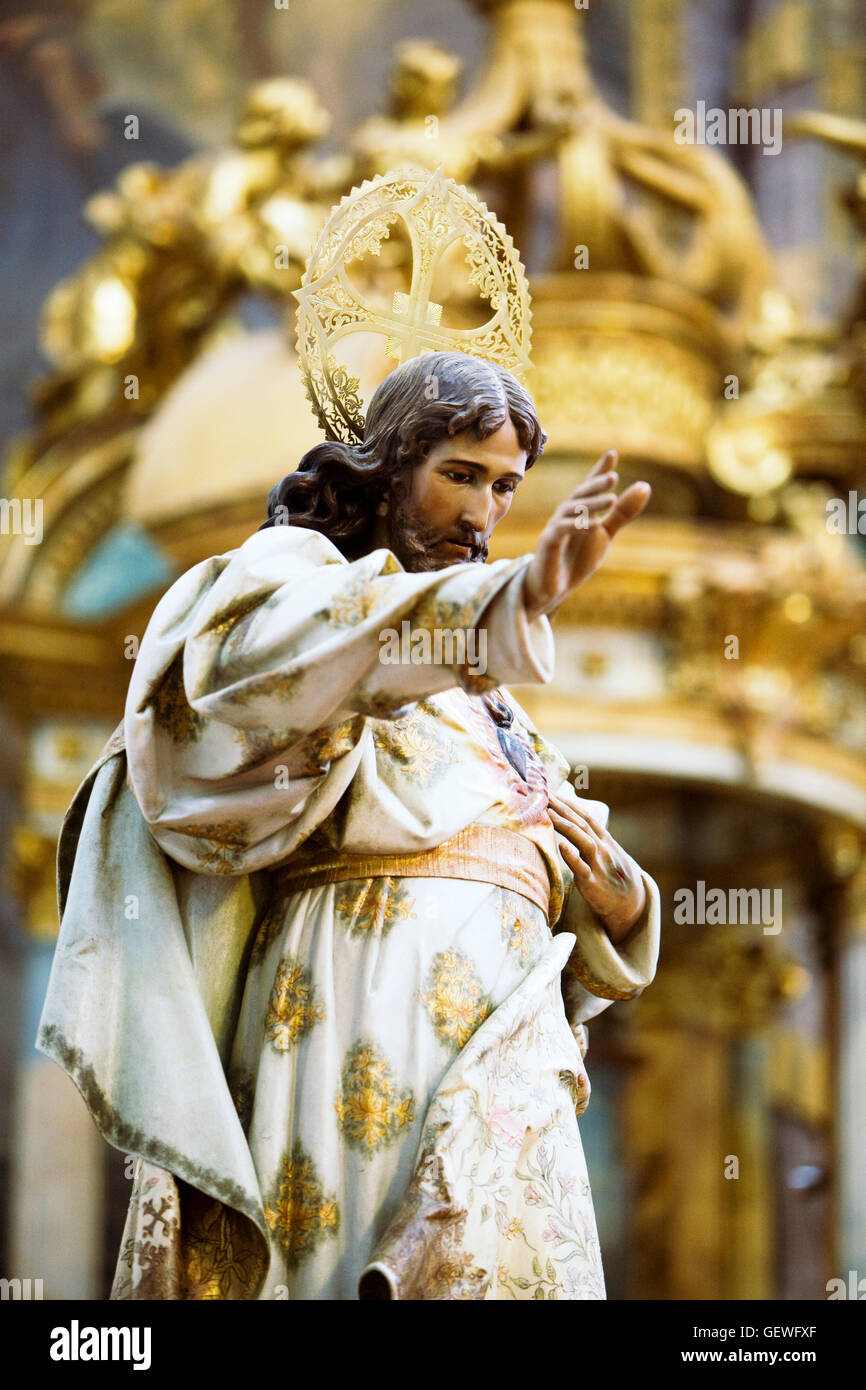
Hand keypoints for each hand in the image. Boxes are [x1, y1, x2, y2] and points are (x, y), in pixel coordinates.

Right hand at [522, 450, 650, 620]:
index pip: (590, 486)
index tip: (612, 454)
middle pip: (580, 494)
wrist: (552, 589)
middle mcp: (565, 514)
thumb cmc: (576, 558)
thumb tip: (645, 485)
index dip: (600, 470)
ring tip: (611, 498)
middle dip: (596, 484)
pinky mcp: (548, 544)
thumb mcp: (605, 534)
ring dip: (591, 504)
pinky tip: (594, 524)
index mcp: (579, 510)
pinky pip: (561, 531)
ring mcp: (555, 528)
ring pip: (572, 510)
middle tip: (614, 477)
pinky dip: (577, 526)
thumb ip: (622, 512)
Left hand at [547, 791, 645, 943]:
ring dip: (566, 825)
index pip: (585, 816)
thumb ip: (591, 837)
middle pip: (580, 824)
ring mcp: (598, 865)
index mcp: (605, 840)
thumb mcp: (606, 853)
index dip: (569, 803)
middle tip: (543, 793)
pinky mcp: (592, 883)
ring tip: (549, 812)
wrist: (630, 904)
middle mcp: (603, 848)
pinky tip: (562, 845)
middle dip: (562, 808)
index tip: (551, 791)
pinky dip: (572, 856)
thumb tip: (572, 822)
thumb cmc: (613, 876)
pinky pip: (581, 868)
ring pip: (583, 840)